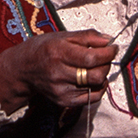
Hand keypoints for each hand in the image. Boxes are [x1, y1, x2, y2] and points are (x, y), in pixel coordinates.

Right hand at [0, 29, 116, 113]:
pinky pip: (90, 98)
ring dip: (103, 75)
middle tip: (105, 57)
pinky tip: (93, 79)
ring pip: (95, 87)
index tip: (113, 47)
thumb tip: (109, 40)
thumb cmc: (45, 48)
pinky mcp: (63, 101)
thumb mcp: (63, 36)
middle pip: (95, 74)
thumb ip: (87, 37)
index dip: (107, 53)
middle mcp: (58, 73)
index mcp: (58, 52)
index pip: (91, 58)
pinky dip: (98, 88)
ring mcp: (61, 90)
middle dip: (107, 64)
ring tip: (97, 66)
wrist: (24, 68)